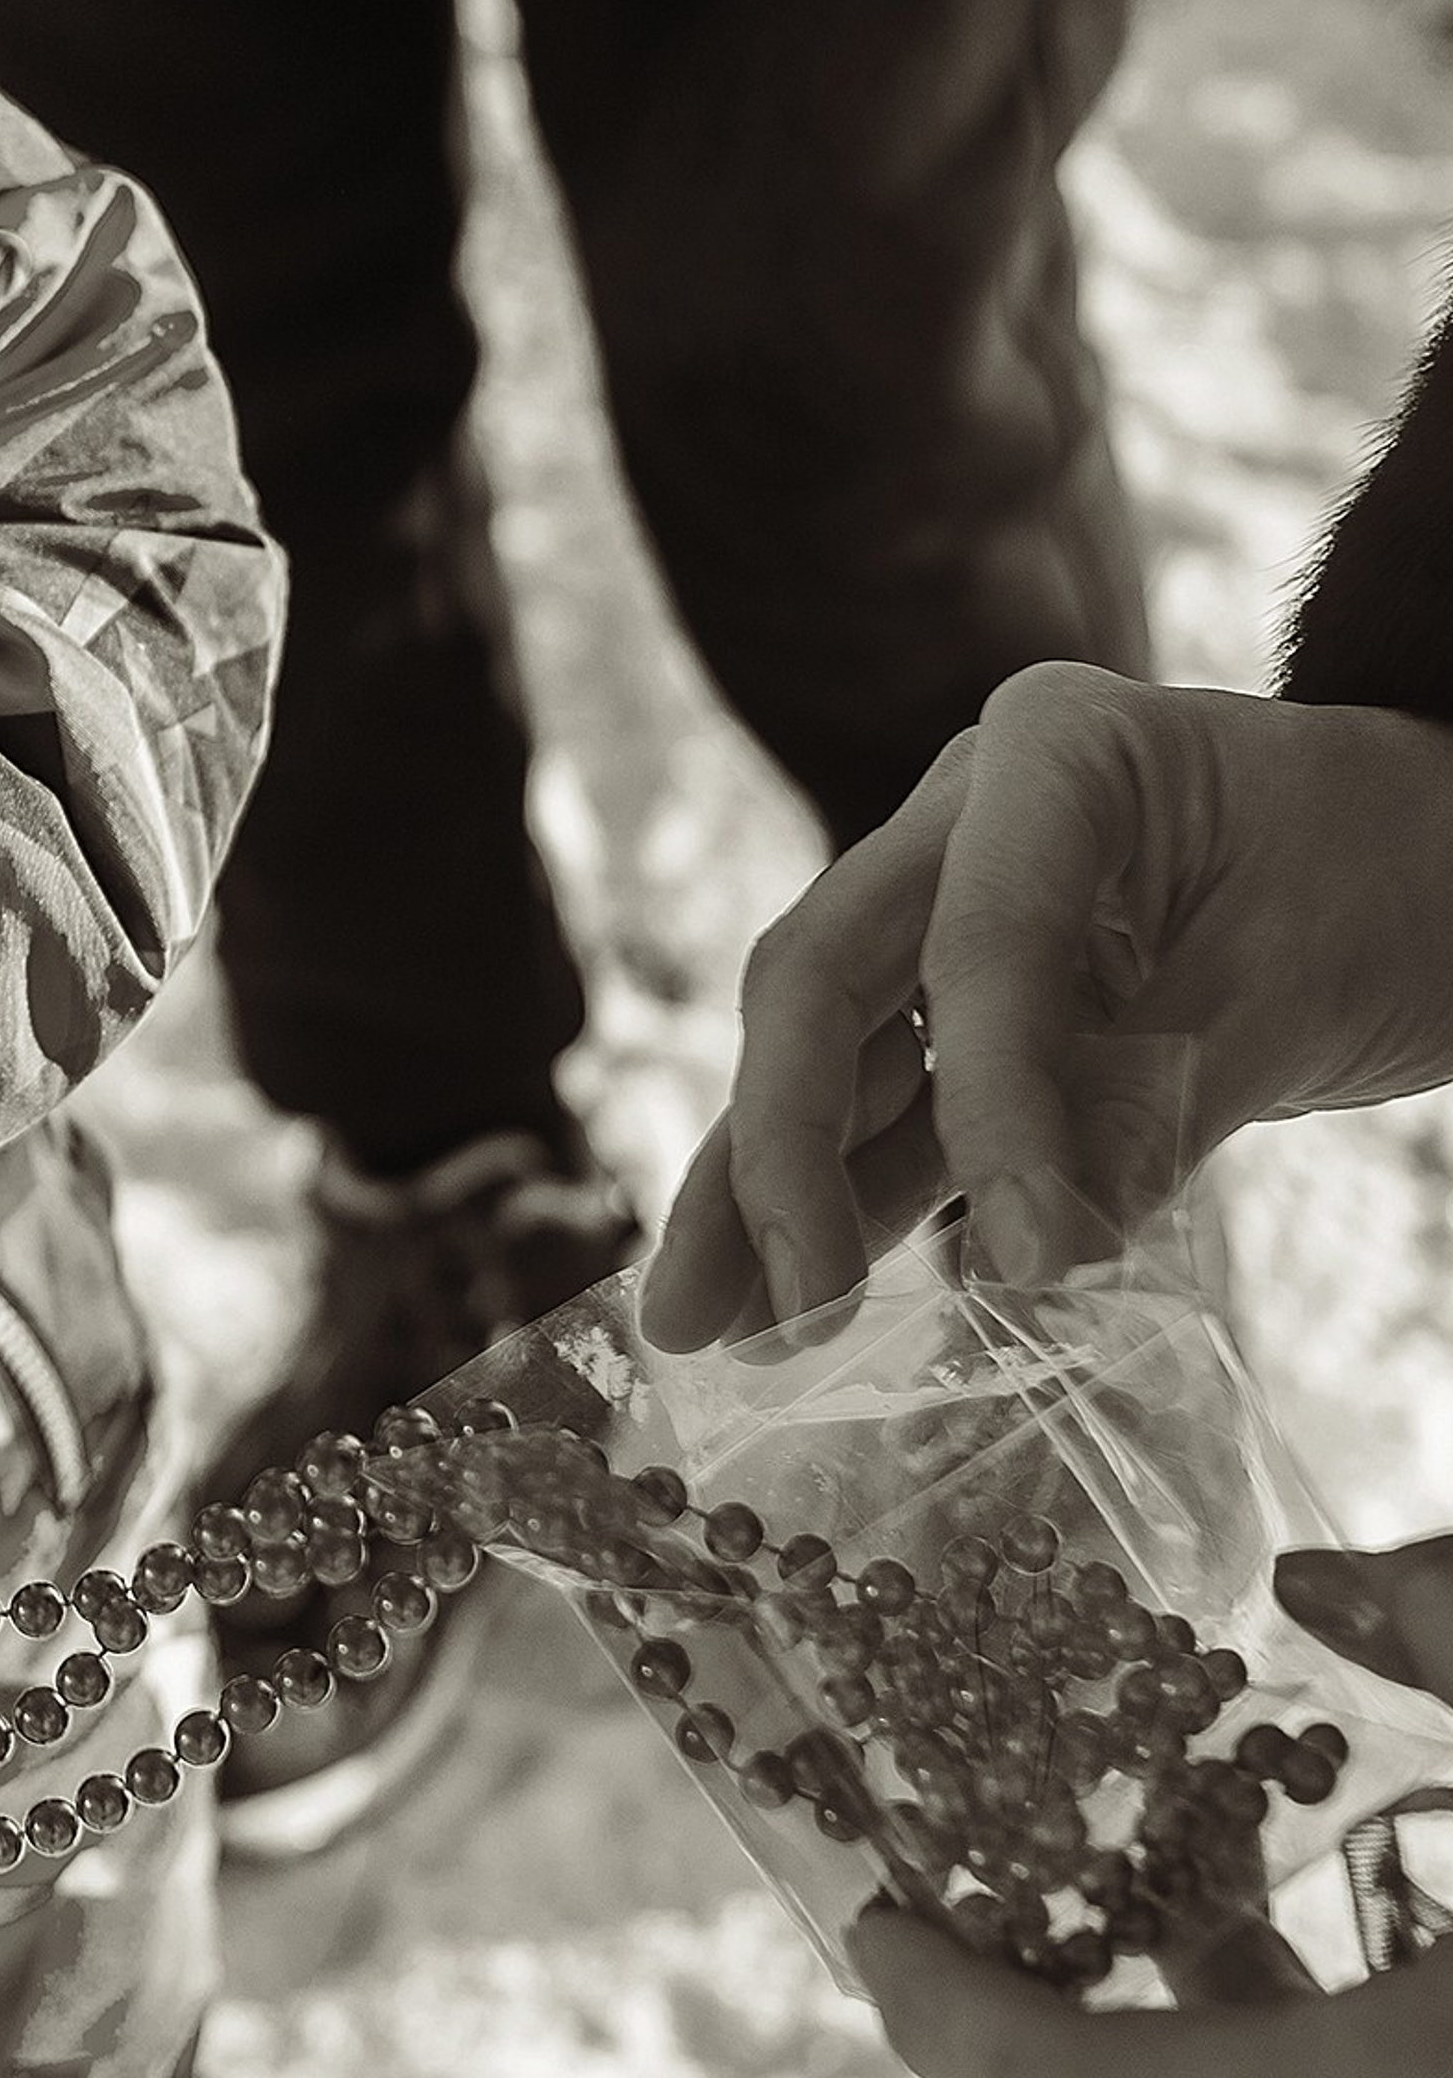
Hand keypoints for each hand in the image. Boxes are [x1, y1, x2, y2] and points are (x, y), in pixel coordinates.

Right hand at [643, 665, 1452, 1346]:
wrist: (1441, 862)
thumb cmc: (1392, 876)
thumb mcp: (1294, 985)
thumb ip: (1152, 1108)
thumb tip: (1032, 1266)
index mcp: (1053, 752)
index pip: (976, 941)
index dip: (987, 1106)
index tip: (1026, 1262)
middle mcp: (965, 817)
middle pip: (825, 980)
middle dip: (777, 1151)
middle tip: (760, 1308)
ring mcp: (950, 906)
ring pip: (828, 1055)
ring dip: (765, 1191)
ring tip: (698, 1325)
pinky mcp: (973, 1005)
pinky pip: (892, 1107)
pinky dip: (850, 1199)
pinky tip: (783, 1295)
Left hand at [850, 1535, 1452, 2077]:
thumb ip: (1451, 1626)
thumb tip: (1312, 1583)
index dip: (951, 2019)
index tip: (868, 1923)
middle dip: (1030, 1964)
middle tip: (950, 1846)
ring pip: (1241, 2068)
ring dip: (1156, 1942)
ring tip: (1095, 1795)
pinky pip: (1320, 2059)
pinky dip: (1261, 1960)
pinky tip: (1250, 1824)